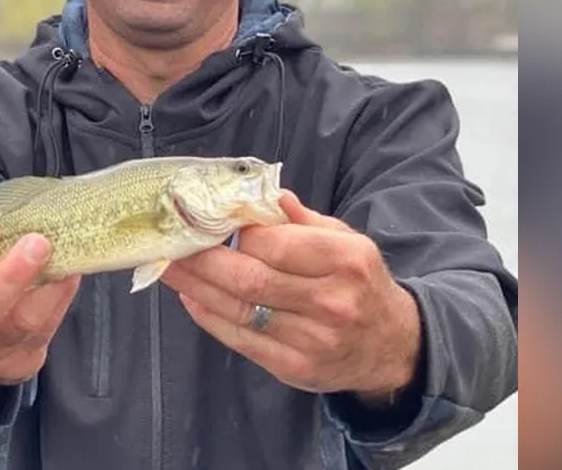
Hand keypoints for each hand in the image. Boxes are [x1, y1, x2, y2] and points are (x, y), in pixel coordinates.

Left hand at [160, 190, 420, 401]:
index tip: (211, 220)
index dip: (236, 233)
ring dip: (197, 287)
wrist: (392, 347)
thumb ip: (303, 219)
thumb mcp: (348, 240)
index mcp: (346, 260)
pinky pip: (241, 340)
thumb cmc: (360, 282)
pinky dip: (210, 317)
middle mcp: (332, 302)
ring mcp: (313, 341)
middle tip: (171, 242)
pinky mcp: (295, 369)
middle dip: (203, 260)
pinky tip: (191, 297)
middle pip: (251, 279)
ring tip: (169, 266)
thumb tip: (262, 192)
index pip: (275, 244)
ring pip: (240, 310)